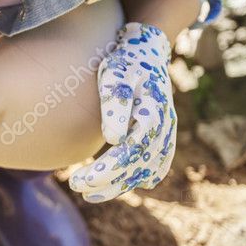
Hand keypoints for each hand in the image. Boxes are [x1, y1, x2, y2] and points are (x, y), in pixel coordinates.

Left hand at [69, 21, 175, 201]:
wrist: (147, 51)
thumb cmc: (125, 62)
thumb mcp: (115, 74)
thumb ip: (115, 103)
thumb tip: (114, 139)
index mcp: (152, 113)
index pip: (129, 153)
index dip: (107, 171)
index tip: (81, 180)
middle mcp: (164, 126)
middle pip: (138, 166)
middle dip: (108, 182)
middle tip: (78, 187)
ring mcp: (167, 131)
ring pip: (148, 169)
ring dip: (122, 184)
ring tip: (92, 194)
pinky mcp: (164, 133)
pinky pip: (159, 163)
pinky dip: (145, 176)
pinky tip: (127, 185)